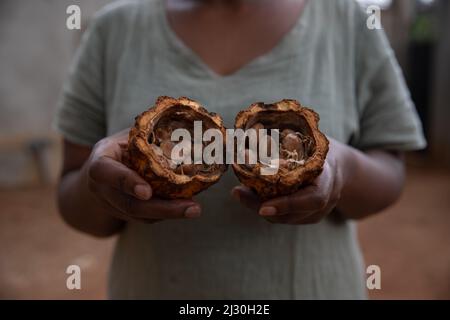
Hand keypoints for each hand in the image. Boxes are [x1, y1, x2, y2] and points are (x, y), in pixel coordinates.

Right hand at [85, 129, 201, 222]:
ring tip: (194, 209)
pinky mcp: (124, 216)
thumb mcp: (128, 136)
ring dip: (169, 214)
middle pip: (129, 204)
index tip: (147, 192)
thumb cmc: (120, 147)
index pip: (106, 172)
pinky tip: (186, 208)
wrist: (100, 173)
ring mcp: (112, 205)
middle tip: (191, 207)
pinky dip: (167, 214)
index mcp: (99, 162)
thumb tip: (185, 126)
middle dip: (162, 208)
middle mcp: (101, 188)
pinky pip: (146, 219)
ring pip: (140, 216)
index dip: (126, 182)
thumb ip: (148, 134)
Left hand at [232, 138, 344, 224]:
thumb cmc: (320, 149)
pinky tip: (248, 196)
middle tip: (238, 193)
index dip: (288, 204)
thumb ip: (292, 141)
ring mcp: (317, 213)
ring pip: (284, 218)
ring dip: (258, 206)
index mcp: (329, 179)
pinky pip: (284, 217)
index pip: (312, 199)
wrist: (341, 169)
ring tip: (239, 193)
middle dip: (261, 206)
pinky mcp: (306, 217)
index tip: (263, 208)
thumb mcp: (312, 139)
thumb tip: (256, 130)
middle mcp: (325, 201)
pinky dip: (265, 207)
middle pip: (292, 214)